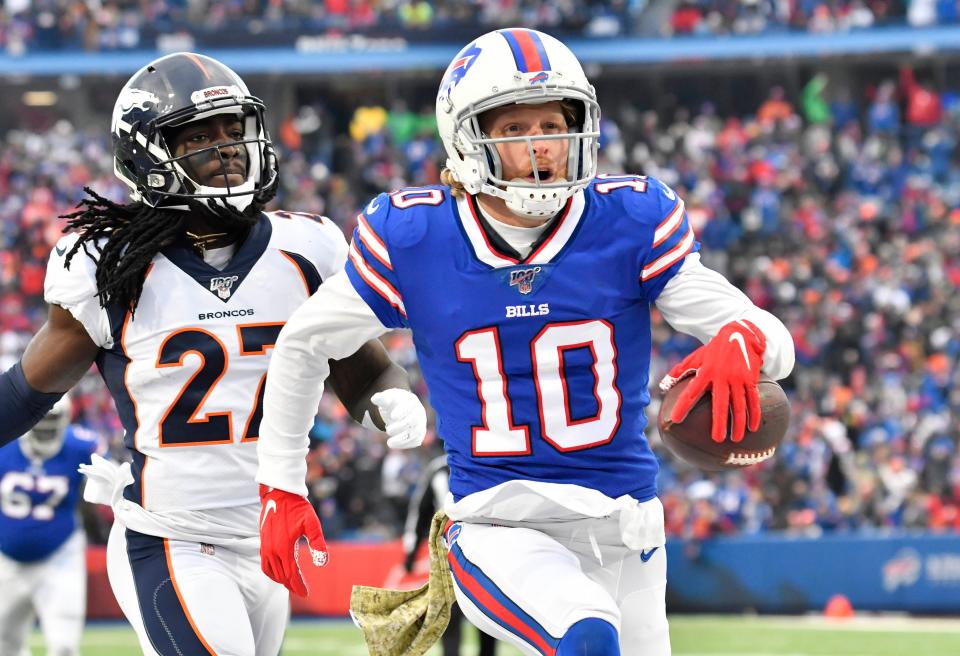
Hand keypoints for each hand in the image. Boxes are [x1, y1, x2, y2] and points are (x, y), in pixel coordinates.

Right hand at [259, 485, 328, 596]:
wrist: (280, 494)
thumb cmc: (298, 508)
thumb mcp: (312, 523)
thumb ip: (318, 542)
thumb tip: (323, 563)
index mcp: (284, 547)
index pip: (292, 574)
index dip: (299, 585)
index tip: (306, 593)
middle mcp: (272, 550)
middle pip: (282, 576)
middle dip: (292, 585)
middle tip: (302, 591)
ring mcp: (265, 547)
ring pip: (272, 572)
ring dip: (282, 580)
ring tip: (292, 584)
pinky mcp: (262, 543)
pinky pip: (265, 564)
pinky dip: (272, 573)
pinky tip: (280, 573)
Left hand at [371, 389, 426, 448]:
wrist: (403, 408)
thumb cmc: (394, 403)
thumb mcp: (387, 398)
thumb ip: (381, 398)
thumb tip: (374, 399)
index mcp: (411, 402)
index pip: (409, 406)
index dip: (402, 411)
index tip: (392, 416)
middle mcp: (419, 413)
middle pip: (413, 420)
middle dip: (400, 426)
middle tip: (388, 430)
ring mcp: (420, 424)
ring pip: (415, 433)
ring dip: (402, 439)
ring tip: (389, 443)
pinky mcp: (419, 435)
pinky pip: (415, 441)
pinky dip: (404, 444)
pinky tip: (393, 444)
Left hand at [659, 319, 765, 442]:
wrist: (740, 334)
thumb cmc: (714, 350)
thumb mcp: (697, 357)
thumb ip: (681, 370)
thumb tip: (664, 385)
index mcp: (706, 372)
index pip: (692, 392)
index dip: (683, 406)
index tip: (675, 419)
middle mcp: (722, 377)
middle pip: (720, 404)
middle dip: (719, 423)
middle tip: (717, 440)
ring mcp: (738, 379)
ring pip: (739, 405)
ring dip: (738, 423)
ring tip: (736, 439)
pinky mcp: (751, 379)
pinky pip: (753, 400)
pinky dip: (754, 414)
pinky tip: (753, 427)